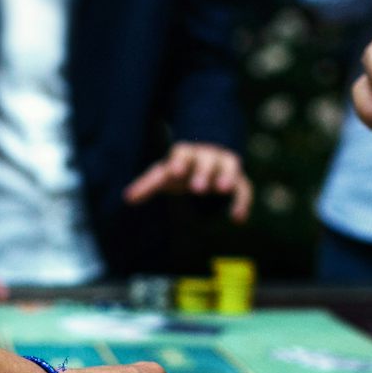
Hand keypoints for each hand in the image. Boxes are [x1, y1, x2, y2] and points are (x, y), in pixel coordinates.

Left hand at [123, 143, 252, 222]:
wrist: (208, 157)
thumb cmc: (181, 169)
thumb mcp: (164, 174)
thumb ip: (148, 185)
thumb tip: (127, 198)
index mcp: (186, 154)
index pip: (181, 153)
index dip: (179, 162)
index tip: (175, 171)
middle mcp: (207, 157)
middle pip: (206, 161)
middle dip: (202, 172)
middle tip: (197, 188)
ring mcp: (224, 167)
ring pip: (229, 167)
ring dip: (226, 177)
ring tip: (222, 189)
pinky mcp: (238, 181)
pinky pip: (244, 189)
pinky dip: (242, 203)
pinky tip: (238, 219)